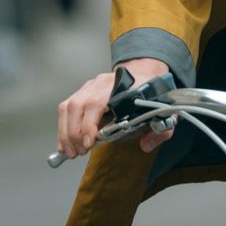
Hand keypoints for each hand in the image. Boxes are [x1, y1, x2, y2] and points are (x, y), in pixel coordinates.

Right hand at [56, 57, 174, 159]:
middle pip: (77, 105)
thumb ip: (160, 129)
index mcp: (120, 86)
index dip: (89, 124)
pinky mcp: (82, 92)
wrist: (144, 73)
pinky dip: (63, 128)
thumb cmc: (150, 93)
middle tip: (79, 153)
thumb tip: (145, 145)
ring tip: (70, 152)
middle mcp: (100, 83)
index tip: (89, 142)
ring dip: (65, 132)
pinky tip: (65, 144)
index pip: (96, 102)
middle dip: (74, 133)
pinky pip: (66, 109)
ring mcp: (89, 86)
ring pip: (68, 107)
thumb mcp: (162, 111)